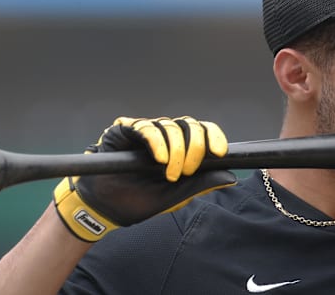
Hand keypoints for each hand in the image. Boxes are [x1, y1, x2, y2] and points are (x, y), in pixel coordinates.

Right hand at [53, 116, 235, 241]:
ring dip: (176, 150)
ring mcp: (144, 131)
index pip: (202, 131)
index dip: (213, 137)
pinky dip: (157, 141)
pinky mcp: (123, 130)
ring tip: (170, 174)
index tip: (219, 153)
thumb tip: (231, 177)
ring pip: (170, 126)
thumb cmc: (138, 201)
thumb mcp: (175, 196)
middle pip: (189, 125)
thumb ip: (201, 184)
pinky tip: (159, 158)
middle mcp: (163, 135)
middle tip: (187, 171)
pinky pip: (146, 127)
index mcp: (178, 148)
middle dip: (195, 147)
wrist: (104, 209)